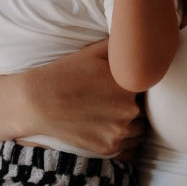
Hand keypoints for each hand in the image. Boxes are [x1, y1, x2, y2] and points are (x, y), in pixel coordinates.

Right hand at [29, 41, 145, 158]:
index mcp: (130, 84)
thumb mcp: (93, 52)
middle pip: (144, 109)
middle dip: (133, 104)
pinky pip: (128, 146)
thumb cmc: (65, 74)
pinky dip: (121, 138)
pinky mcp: (109, 148)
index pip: (148, 86)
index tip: (125, 85)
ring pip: (139, 129)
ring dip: (131, 123)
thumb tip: (139, 37)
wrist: (38, 102)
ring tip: (110, 114)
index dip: (137, 85)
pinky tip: (105, 127)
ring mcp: (119, 131)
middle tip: (113, 100)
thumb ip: (121, 46)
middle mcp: (129, 109)